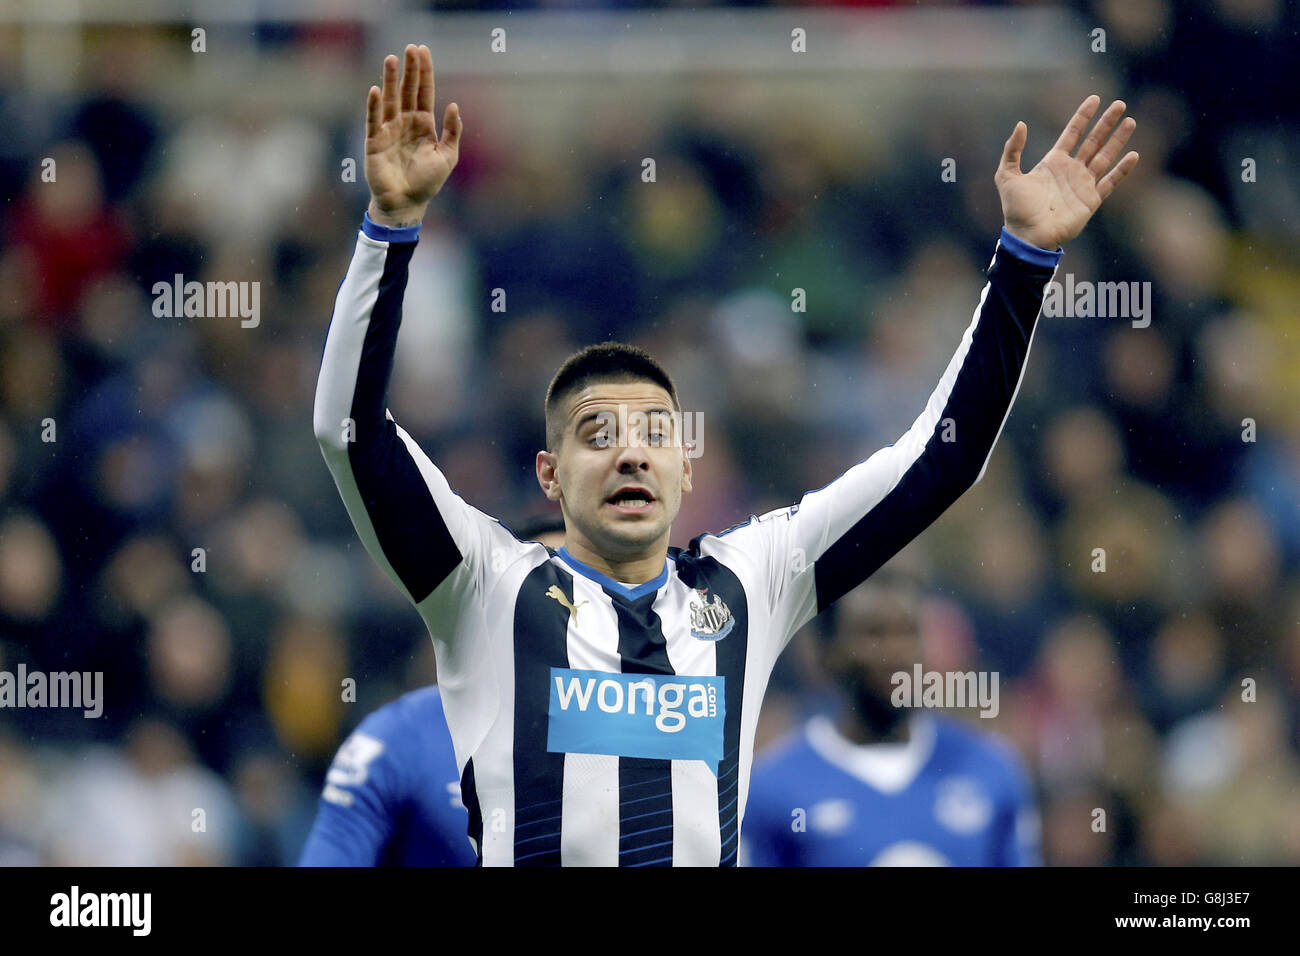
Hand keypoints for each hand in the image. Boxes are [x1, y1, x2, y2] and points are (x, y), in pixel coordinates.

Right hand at [365, 44, 462, 226]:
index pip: (423, 92)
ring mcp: (389, 130)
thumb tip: (453, 105)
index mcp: (423, 125)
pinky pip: (374, 120)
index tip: (423, 51)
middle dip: (409, 70)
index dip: (424, 73)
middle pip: (407, 90)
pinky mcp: (374, 141)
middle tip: (410, 48)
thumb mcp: (448, 156)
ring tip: (392, 59)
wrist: (406, 203)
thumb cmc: (427, 183)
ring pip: (390, 99)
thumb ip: (452, 132)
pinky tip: (377, 90)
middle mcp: (405, 123)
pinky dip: (375, 106)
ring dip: (391, 80)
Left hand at [996, 95, 1137, 250]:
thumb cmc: (1015, 209)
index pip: (1072, 133)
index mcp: (1053, 162)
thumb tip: (1021, 124)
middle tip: (1120, 104)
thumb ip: (1012, 150)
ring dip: (1118, 139)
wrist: (1027, 236)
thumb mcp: (1006, 175)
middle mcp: (1071, 170)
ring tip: (1130, 121)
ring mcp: (1083, 185)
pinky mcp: (1091, 200)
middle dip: (1106, 122)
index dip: (1083, 116)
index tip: (1095, 99)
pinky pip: (1110, 182)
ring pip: (1105, 156)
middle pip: (1093, 141)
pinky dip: (1122, 170)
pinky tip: (1133, 155)